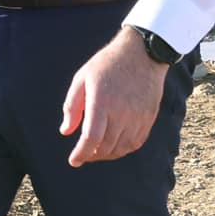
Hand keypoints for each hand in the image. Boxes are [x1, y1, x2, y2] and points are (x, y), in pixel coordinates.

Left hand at [60, 30, 167, 166]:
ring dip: (107, 155)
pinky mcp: (149, 117)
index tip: (73, 161)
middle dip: (92, 156)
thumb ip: (72, 106)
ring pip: (122, 148)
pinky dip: (123, 150)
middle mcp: (122, 112)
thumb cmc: (106, 65)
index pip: (91, 138)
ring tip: (96, 153)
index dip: (81, 153)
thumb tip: (66, 131)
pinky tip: (114, 147)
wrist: (142, 54)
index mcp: (102, 102)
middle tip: (82, 155)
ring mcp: (138, 116)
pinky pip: (136, 142)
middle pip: (106, 146)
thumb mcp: (81, 79)